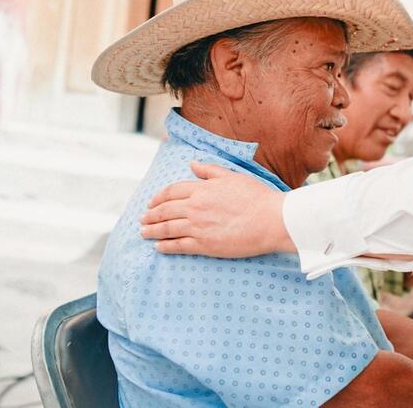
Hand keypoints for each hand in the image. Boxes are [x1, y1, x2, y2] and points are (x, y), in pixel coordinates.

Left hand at [140, 161, 295, 256]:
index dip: (158, 197)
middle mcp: (195, 208)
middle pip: (164, 211)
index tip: (151, 202)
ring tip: (144, 233)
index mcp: (201, 189)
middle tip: (142, 219)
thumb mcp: (233, 177)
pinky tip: (159, 247)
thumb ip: (210, 171)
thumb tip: (192, 164)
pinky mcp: (204, 245)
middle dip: (150, 215)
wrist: (271, 220)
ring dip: (152, 231)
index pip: (171, 191)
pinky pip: (178, 246)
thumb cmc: (256, 197)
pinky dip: (165, 246)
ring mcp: (198, 227)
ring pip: (167, 229)